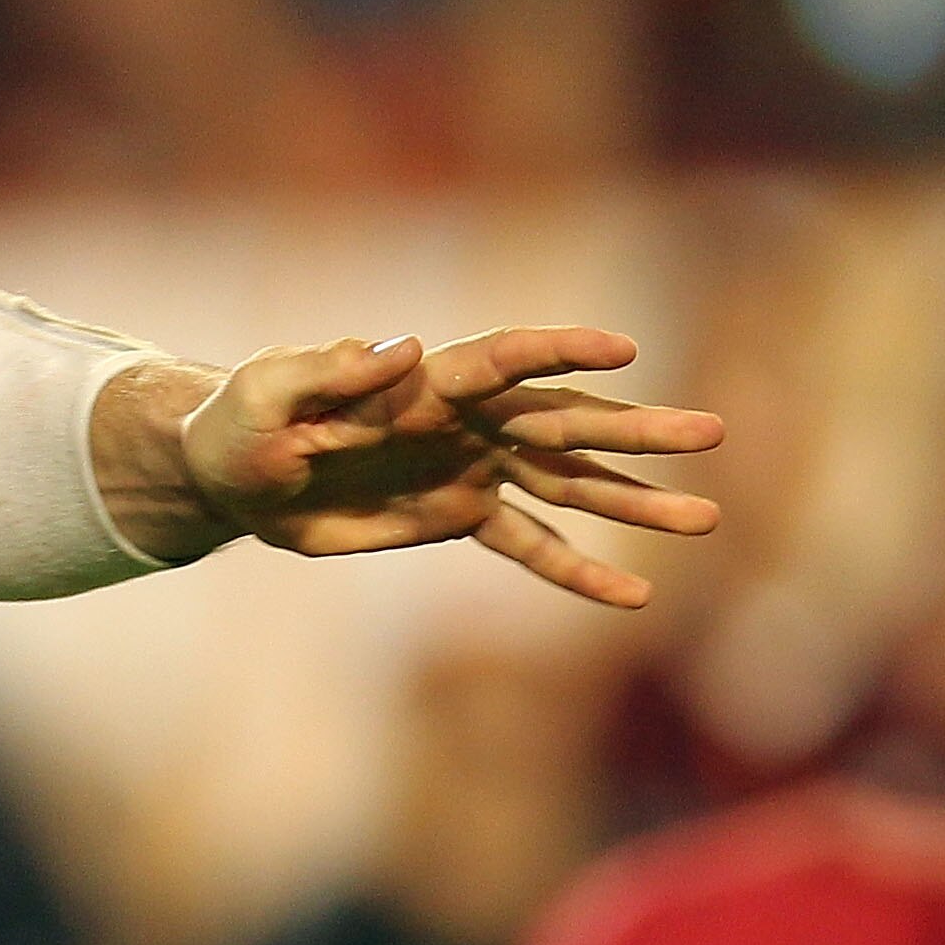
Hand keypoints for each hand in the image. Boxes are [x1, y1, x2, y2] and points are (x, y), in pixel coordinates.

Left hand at [176, 327, 722, 607]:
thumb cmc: (240, 422)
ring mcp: (471, 467)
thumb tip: (398, 347)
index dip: (558, 352)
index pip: (501, 359)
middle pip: (563, 421)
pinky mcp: (459, 516)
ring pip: (568, 483)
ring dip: (634, 502)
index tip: (622, 350)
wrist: (233, 478)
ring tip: (706, 519)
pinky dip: (578, 570)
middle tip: (711, 432)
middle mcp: (464, 420)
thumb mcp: (265, 395)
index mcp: (422, 382)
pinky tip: (633, 597)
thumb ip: (327, 373)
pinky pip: (531, 545)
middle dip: (635, 429)